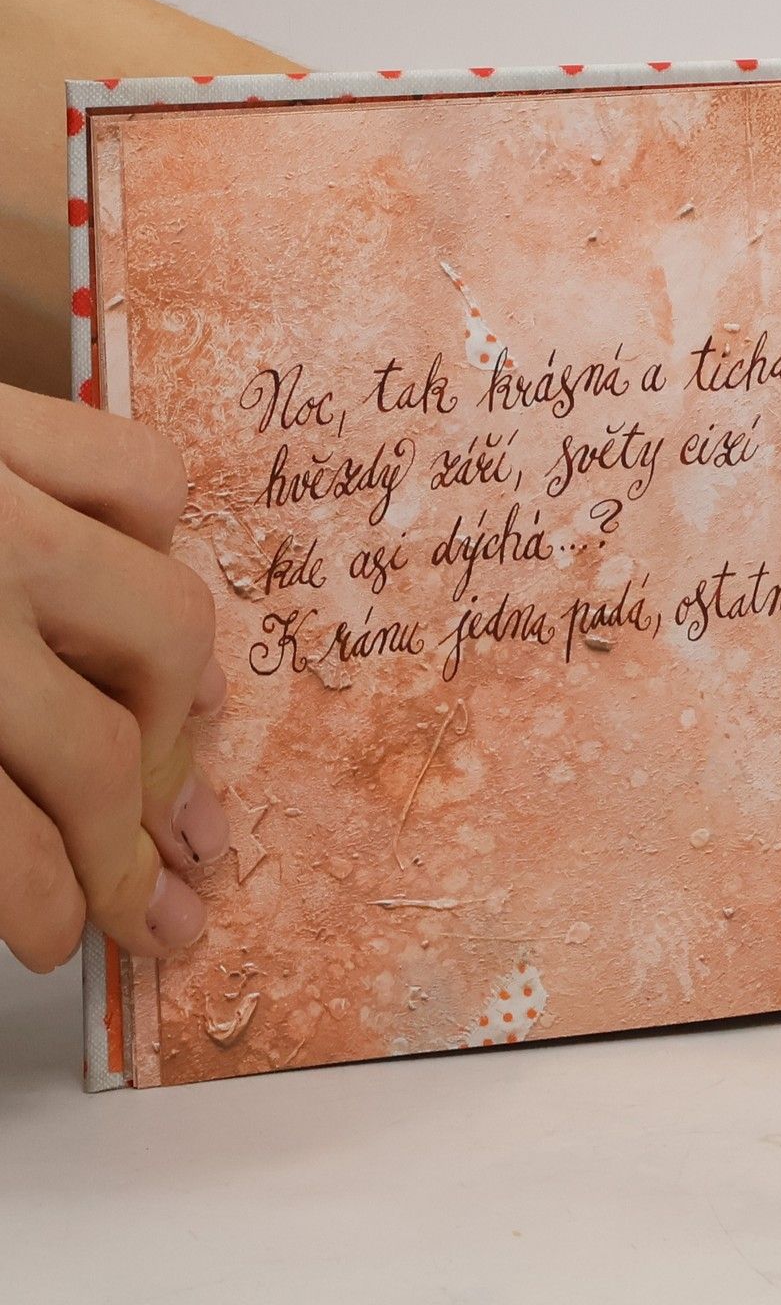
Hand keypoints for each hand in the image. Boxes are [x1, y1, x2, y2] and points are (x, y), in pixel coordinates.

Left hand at [0, 382, 225, 970]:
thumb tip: (30, 878)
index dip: (50, 901)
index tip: (73, 943)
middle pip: (102, 743)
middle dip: (137, 836)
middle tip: (160, 894)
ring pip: (160, 614)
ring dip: (178, 706)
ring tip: (183, 762)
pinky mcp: (1, 415)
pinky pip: (143, 472)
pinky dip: (159, 532)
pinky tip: (139, 577)